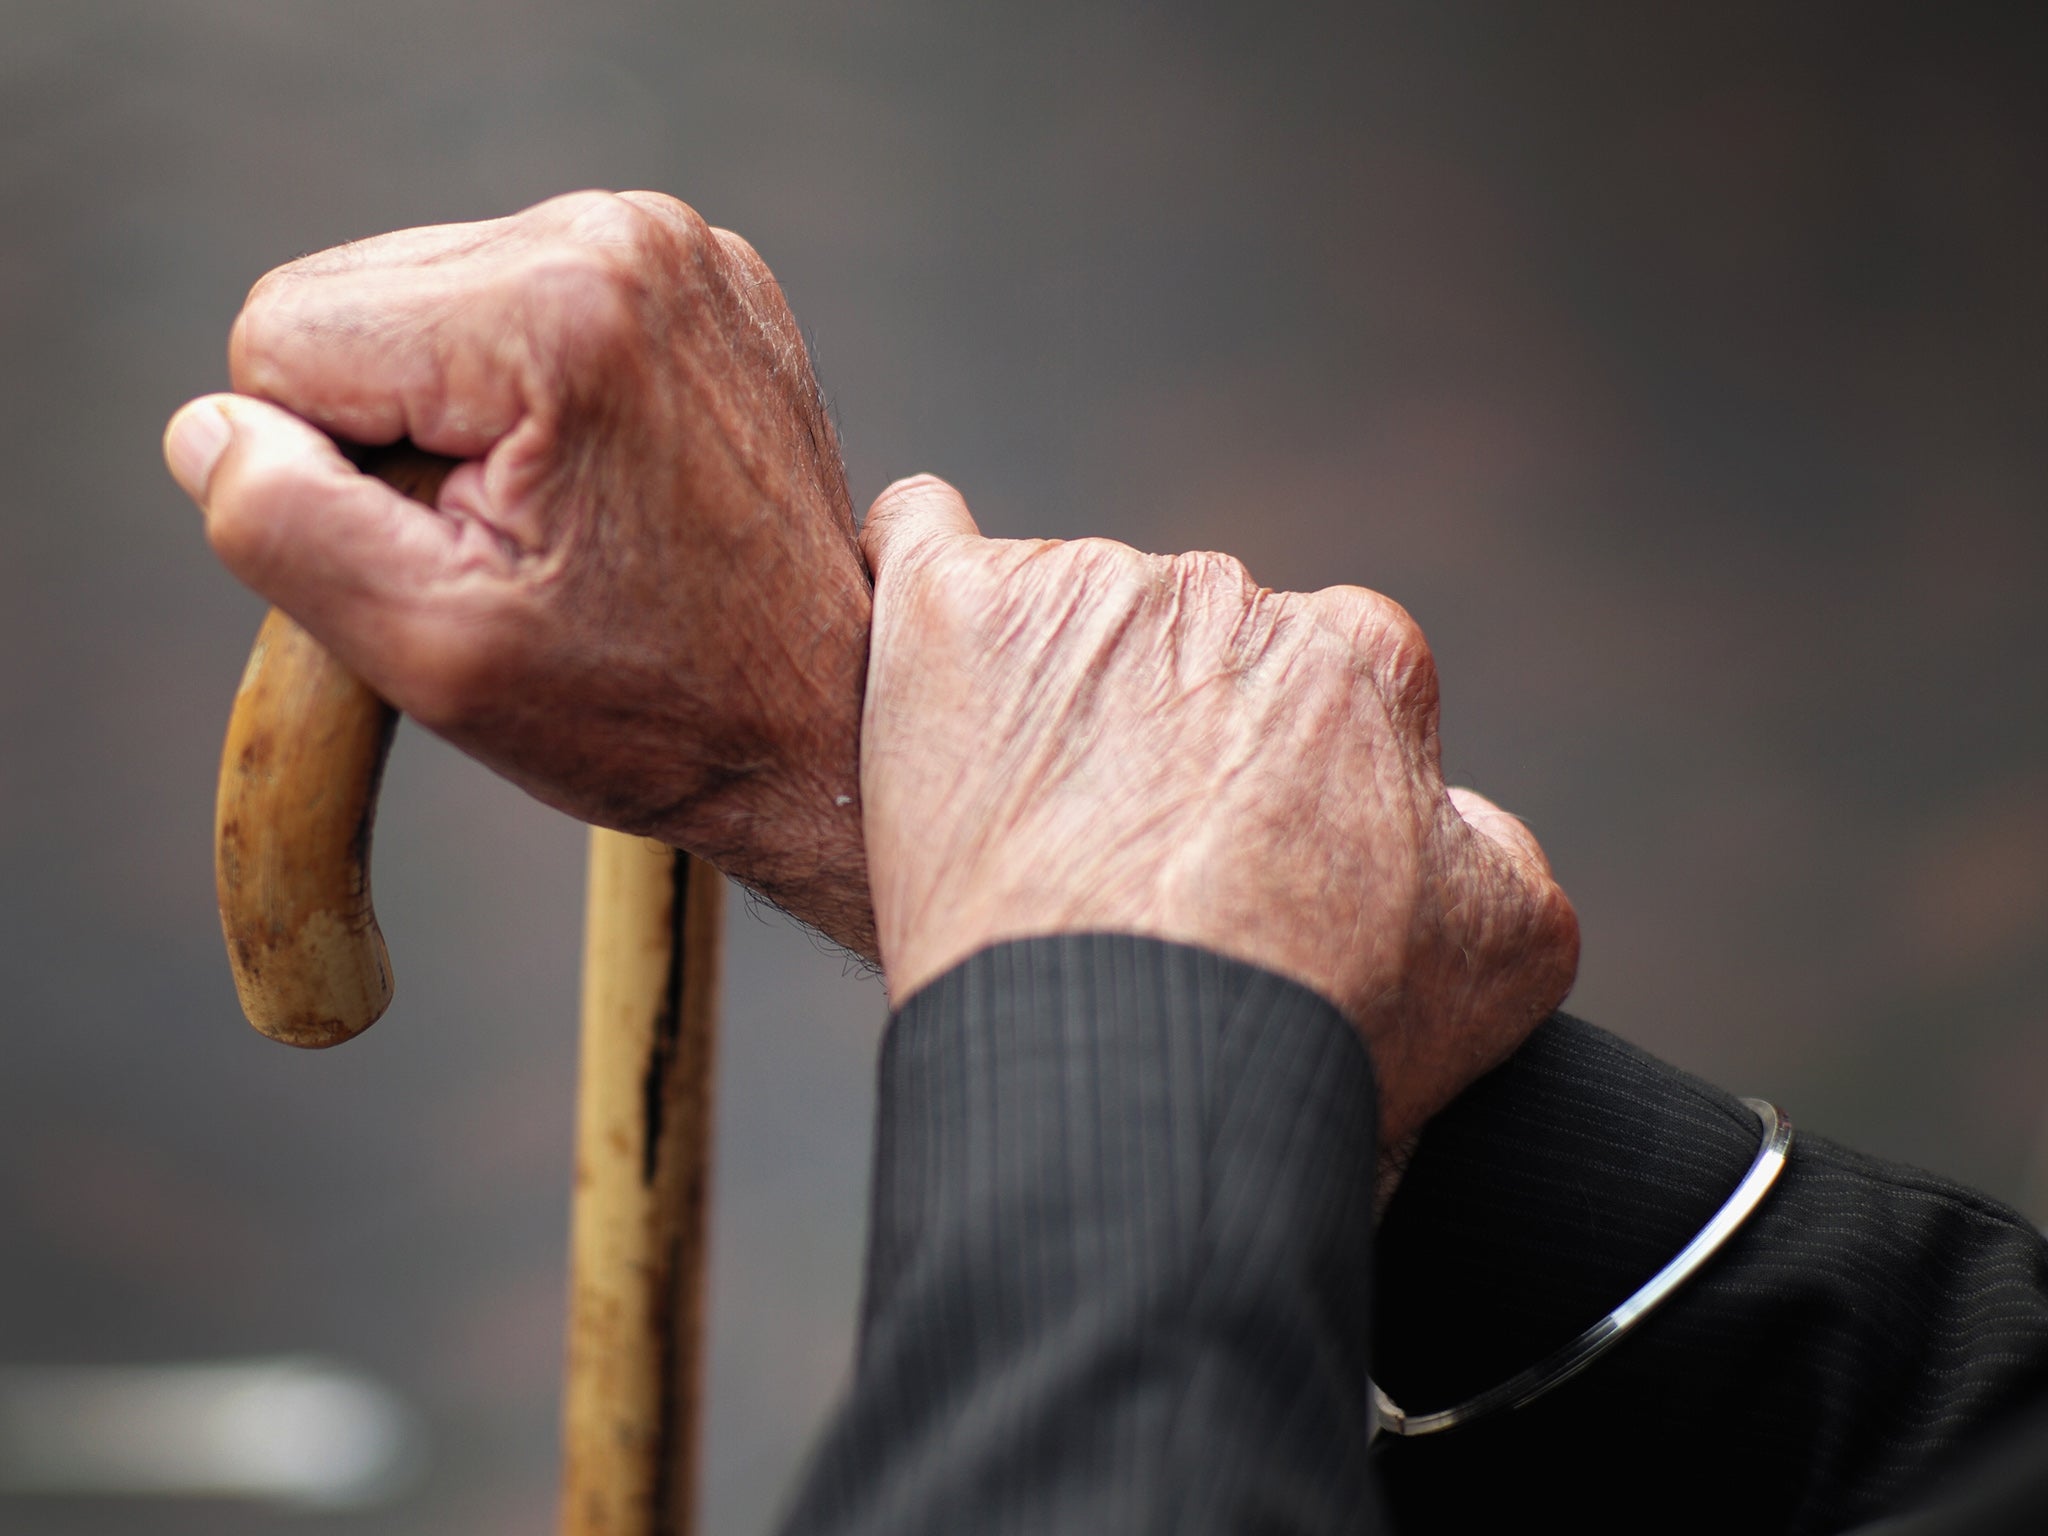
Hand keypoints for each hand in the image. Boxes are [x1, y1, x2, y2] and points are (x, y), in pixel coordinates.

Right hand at [163, 191, 874, 954]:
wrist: (819, 723)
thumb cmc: (648, 707)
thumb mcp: (433, 649)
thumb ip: (281, 521)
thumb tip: (214, 426)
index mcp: (553, 308)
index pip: (281, 336)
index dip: (323, 472)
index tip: (443, 551)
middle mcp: (622, 235)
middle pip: (353, 302)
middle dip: (391, 434)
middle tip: (507, 544)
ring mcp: (675, 245)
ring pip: (426, 300)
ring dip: (455, 414)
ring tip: (561, 518)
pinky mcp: (697, 274)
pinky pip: (520, 303)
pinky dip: (527, 392)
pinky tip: (601, 479)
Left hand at [858, 476, 1578, 1146]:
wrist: (1137, 1076)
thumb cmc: (1316, 1032)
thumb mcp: (1504, 952)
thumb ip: (1495, 849)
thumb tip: (1454, 809)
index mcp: (1357, 659)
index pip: (1314, 681)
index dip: (1274, 779)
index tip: (1230, 861)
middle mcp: (1227, 596)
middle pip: (1179, 648)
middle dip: (1155, 734)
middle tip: (1116, 868)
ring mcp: (1085, 593)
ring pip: (1059, 618)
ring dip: (1042, 695)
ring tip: (1013, 836)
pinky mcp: (953, 613)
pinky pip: (918, 535)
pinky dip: (910, 569)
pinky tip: (906, 636)